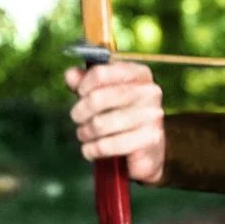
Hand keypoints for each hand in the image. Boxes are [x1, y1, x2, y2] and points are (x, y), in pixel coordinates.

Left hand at [65, 62, 165, 183]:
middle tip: (78, 119)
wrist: (148, 150)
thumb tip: (71, 74)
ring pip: (99, 124)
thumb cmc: (123, 115)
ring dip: (84, 132)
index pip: (100, 73)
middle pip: (97, 98)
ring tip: (85, 135)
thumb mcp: (104, 93)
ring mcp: (152, 116)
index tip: (80, 95)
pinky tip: (92, 150)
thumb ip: (86, 82)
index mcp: (140, 74)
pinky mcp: (149, 141)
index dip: (82, 86)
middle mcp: (150, 92)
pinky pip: (106, 145)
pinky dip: (92, 150)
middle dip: (79, 112)